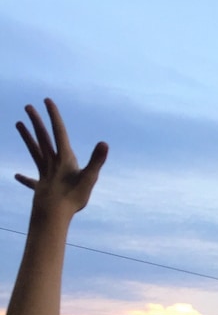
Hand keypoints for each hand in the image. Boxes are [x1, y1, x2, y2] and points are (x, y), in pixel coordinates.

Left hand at [15, 99, 107, 216]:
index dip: (54, 116)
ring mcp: (44, 174)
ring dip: (27, 138)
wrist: (53, 213)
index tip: (47, 101)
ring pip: (35, 151)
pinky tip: (17, 176)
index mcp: (64, 159)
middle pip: (43, 138)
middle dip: (36, 122)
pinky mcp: (41, 187)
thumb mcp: (90, 178)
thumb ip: (96, 160)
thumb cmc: (72, 197)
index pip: (59, 133)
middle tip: (28, 107)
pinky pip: (31, 181)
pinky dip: (25, 179)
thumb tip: (104, 143)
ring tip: (18, 124)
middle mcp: (52, 162)